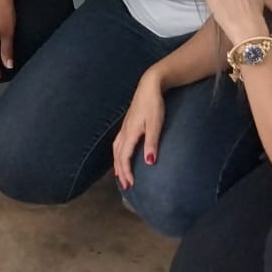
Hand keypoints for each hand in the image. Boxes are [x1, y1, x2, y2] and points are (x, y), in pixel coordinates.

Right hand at [112, 70, 165, 189]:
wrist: (150, 85)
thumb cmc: (154, 104)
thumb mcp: (155, 124)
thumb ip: (152, 143)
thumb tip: (149, 163)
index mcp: (130, 133)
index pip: (124, 157)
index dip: (126, 172)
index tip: (130, 185)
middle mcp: (124, 131)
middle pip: (118, 155)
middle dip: (121, 171)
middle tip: (125, 186)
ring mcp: (124, 126)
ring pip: (116, 149)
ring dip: (117, 163)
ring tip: (120, 175)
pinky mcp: (128, 123)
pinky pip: (118, 142)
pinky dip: (117, 153)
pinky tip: (121, 155)